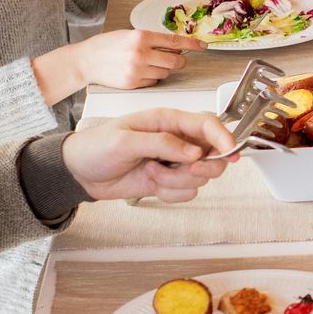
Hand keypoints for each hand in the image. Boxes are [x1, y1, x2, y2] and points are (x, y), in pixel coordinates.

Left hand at [62, 108, 237, 202]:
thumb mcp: (125, 141)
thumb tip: (193, 151)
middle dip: (204, 166)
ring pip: (200, 177)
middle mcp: (177, 140)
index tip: (232, 151)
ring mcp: (174, 162)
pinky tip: (151, 183)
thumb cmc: (96, 147)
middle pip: (214, 154)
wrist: (80, 172)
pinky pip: (187, 192)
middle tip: (186, 168)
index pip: (208, 124)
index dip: (224, 137)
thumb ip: (161, 143)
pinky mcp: (169, 181)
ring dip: (176, 181)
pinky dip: (170, 193)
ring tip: (151, 173)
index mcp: (168, 120)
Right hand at [74, 29, 206, 89]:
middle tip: (174, 59)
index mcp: (140, 36)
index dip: (192, 45)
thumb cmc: (107, 45)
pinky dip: (152, 78)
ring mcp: (137, 70)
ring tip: (147, 64)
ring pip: (166, 73)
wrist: (86, 61)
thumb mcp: (129, 34)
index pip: (174, 41)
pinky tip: (139, 72)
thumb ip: (151, 40)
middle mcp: (140, 53)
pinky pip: (154, 82)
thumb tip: (176, 46)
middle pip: (175, 62)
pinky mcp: (133, 83)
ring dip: (163, 70)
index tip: (203, 46)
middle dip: (179, 61)